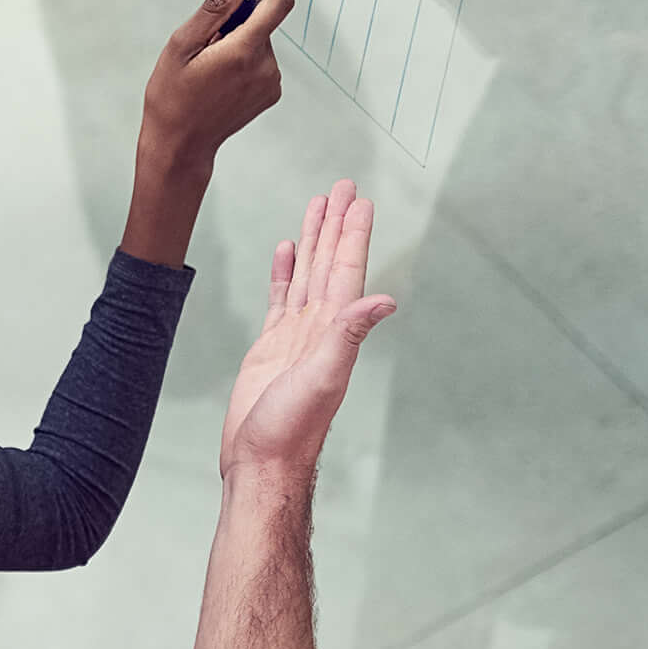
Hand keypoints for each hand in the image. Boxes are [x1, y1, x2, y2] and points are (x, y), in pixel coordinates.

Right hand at [142, 0, 289, 172]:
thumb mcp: (181, 45)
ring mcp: (271, 82)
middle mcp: (265, 67)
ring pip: (260, 42)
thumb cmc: (172, 98)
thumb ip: (215, 9)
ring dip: (238, 42)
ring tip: (208, 66)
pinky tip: (219, 79)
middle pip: (262, 22)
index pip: (278, 4)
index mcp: (243, 52)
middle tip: (206, 40)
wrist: (180, 145)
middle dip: (237, 20)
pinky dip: (243, 60)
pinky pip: (261, 61)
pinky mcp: (271, 93)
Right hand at [220, 180, 395, 484]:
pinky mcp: (271, 347)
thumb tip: (386, 300)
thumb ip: (349, 336)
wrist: (261, 462)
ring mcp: (296, 336)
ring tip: (317, 205)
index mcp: (335, 331)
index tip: (359, 199)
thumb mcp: (323, 378)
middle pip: (329, 264)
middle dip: (336, 224)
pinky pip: (281, 298)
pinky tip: (287, 250)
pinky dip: (285, 272)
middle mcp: (320, 328)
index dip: (353, 234)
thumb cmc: (291, 429)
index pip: (347, 270)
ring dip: (314, 240)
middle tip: (342, 186)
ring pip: (307, 275)